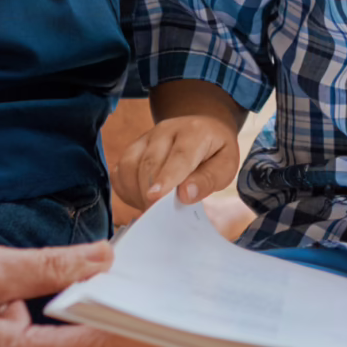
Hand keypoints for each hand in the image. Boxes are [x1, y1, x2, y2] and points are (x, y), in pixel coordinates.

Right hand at [113, 113, 241, 211]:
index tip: (155, 198)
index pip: (178, 156)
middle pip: (149, 163)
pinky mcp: (133, 147)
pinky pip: (120, 171)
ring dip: (137, 193)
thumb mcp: (226, 166)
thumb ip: (208, 180)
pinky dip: (126, 189)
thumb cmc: (215, 152)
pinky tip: (141, 198)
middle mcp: (166, 130)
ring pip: (130, 166)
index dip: (166, 178)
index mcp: (194, 132)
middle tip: (158, 216)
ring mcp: (146, 137)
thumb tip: (185, 195)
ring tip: (152, 208)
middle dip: (150, 194)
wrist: (203, 129)